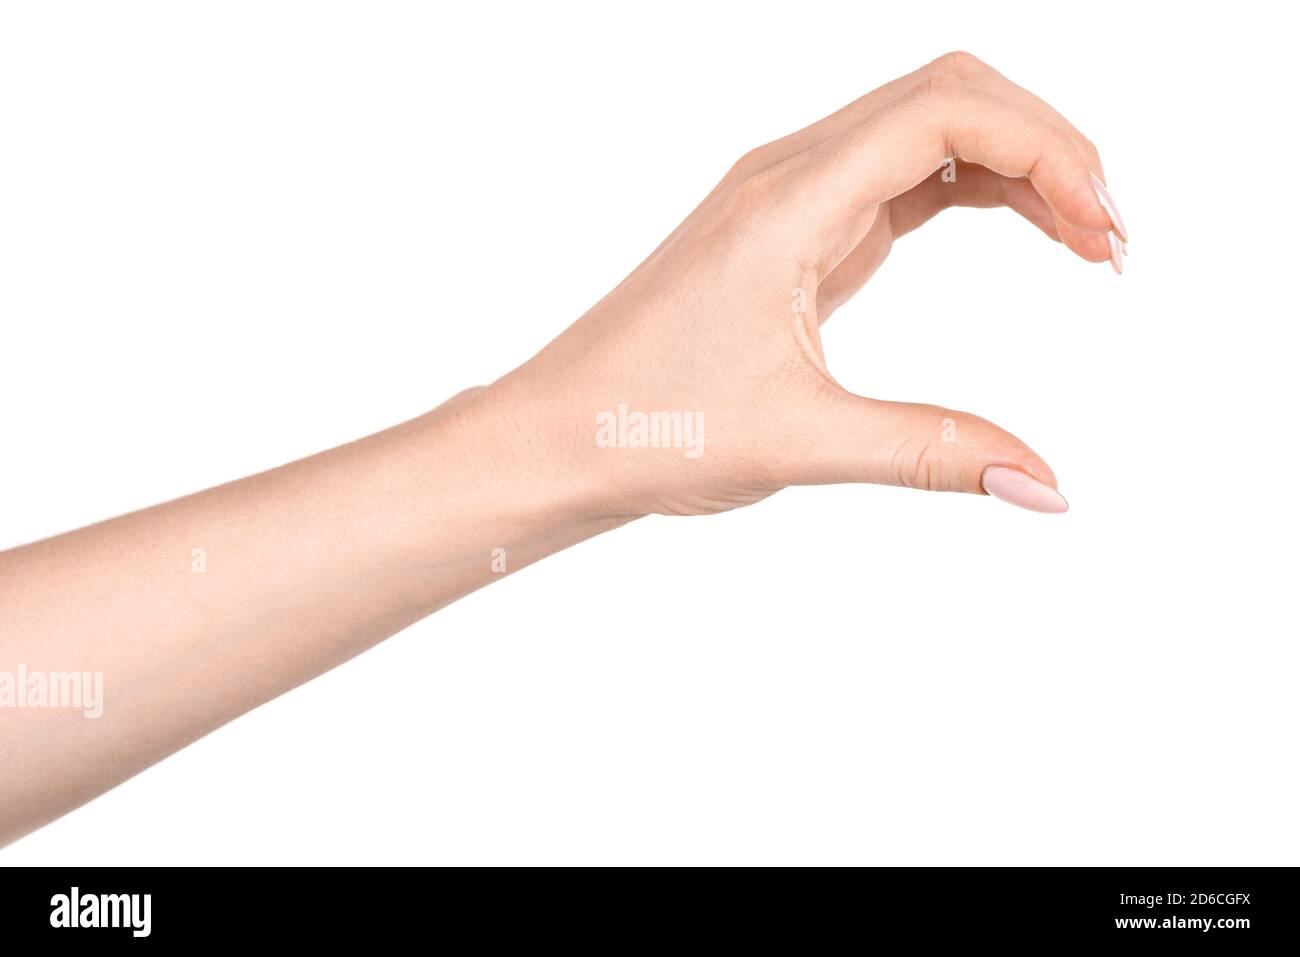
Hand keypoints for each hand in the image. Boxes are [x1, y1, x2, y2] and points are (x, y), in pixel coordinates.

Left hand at [481, 52, 1125, 516]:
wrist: (556, 436)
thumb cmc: (644, 426)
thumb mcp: (800, 441)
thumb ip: (932, 452)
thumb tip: (1046, 488)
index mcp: (787, 201)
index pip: (947, 112)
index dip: (1048, 152)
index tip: (1104, 236)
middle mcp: (788, 176)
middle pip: (951, 96)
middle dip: (1049, 147)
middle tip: (1111, 240)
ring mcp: (789, 199)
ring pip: (929, 131)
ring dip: (1016, 168)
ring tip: (1087, 243)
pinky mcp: (792, 234)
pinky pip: (901, 179)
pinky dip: (972, 194)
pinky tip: (1020, 236)